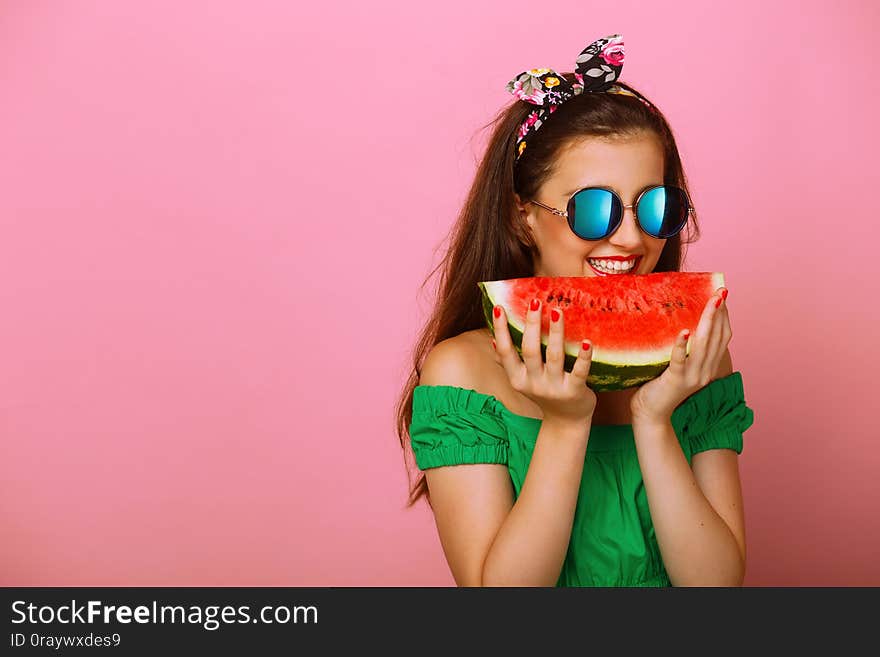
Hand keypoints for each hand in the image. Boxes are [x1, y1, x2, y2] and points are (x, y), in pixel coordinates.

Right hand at [492, 298, 596, 424]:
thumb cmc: (545, 395)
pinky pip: (579, 372)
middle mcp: (534, 383)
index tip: (499, 307)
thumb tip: (493, 340)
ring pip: (554, 356)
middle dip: (532, 325)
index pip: (505, 351)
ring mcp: (554, 388)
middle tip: (536, 301)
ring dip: (556, 333)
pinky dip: (583, 357)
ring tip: (557, 311)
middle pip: (530, 350)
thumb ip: (508, 363)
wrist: (566, 422)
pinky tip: (587, 341)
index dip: (501, 330)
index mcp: (518, 379)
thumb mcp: (523, 381)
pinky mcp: (575, 391)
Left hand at [630, 286, 730, 423]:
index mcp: (709, 367)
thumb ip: (686, 350)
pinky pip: (680, 360)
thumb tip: (682, 322)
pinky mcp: (675, 380)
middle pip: (717, 338)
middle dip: (720, 313)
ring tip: (711, 302)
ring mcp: (692, 377)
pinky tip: (683, 331)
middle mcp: (705, 371)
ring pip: (704, 345)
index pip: (723, 338)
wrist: (651, 414)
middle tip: (720, 292)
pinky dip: (682, 345)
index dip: (724, 317)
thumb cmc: (660, 385)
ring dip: (708, 321)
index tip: (722, 296)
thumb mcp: (679, 365)